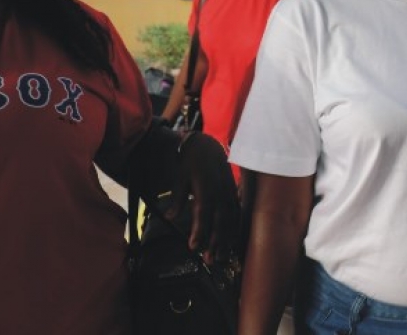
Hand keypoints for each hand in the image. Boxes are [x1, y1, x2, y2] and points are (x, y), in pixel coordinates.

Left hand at [168, 133, 238, 265]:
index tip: (193, 246)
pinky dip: (235, 229)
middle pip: (220, 221)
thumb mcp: (180, 178)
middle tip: (209, 260)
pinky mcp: (234, 193)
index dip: (199, 231)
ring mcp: (229, 193)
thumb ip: (177, 198)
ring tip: (221, 256)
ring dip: (226, 239)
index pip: (203, 213)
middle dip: (215, 242)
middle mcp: (220, 192)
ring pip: (230, 220)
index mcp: (206, 188)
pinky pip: (236, 214)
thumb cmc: (191, 163)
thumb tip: (169, 216)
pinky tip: (232, 241)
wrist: (207, 146)